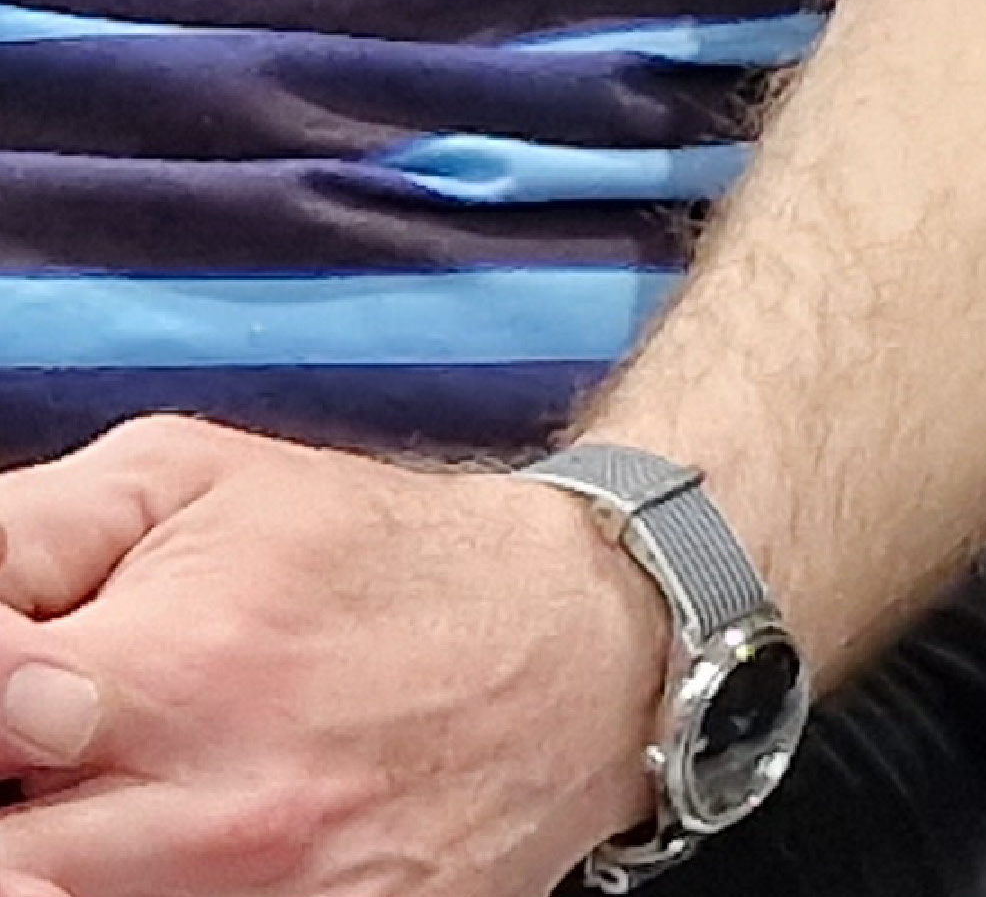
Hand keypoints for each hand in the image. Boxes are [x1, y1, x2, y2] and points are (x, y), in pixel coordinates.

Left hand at [0, 419, 670, 896]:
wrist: (580, 646)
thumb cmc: (372, 557)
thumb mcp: (191, 479)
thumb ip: (24, 533)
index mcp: (179, 671)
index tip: (18, 693)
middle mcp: (222, 812)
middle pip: (9, 863)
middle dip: (15, 797)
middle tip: (48, 751)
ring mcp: (276, 896)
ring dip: (68, 852)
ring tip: (110, 789)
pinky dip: (152, 882)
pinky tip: (170, 836)